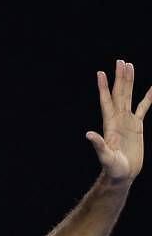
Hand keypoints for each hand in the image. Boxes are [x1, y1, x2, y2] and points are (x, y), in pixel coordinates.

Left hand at [87, 60, 151, 184]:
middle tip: (121, 61)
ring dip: (129, 82)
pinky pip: (143, 108)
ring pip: (129, 96)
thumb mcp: (105, 156)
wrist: (122, 174)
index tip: (101, 73)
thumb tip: (89, 135)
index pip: (106, 101)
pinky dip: (148, 98)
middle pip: (118, 93)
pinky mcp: (137, 126)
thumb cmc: (112, 167)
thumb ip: (99, 145)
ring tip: (130, 66)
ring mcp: (127, 121)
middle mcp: (117, 119)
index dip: (103, 87)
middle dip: (119, 78)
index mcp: (109, 123)